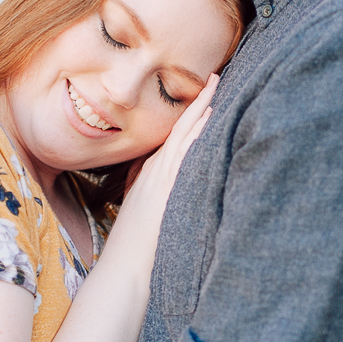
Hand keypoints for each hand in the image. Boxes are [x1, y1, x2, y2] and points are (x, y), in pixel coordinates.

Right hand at [112, 73, 216, 252]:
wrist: (126, 266)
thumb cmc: (136, 243)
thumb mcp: (141, 207)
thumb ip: (150, 187)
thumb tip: (160, 174)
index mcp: (152, 172)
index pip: (176, 134)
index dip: (191, 112)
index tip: (207, 90)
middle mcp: (157, 169)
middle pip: (181, 127)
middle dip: (199, 101)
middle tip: (216, 75)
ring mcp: (161, 178)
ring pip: (183, 135)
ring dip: (200, 110)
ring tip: (216, 85)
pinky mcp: (166, 189)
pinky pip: (183, 154)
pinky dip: (195, 134)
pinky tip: (208, 119)